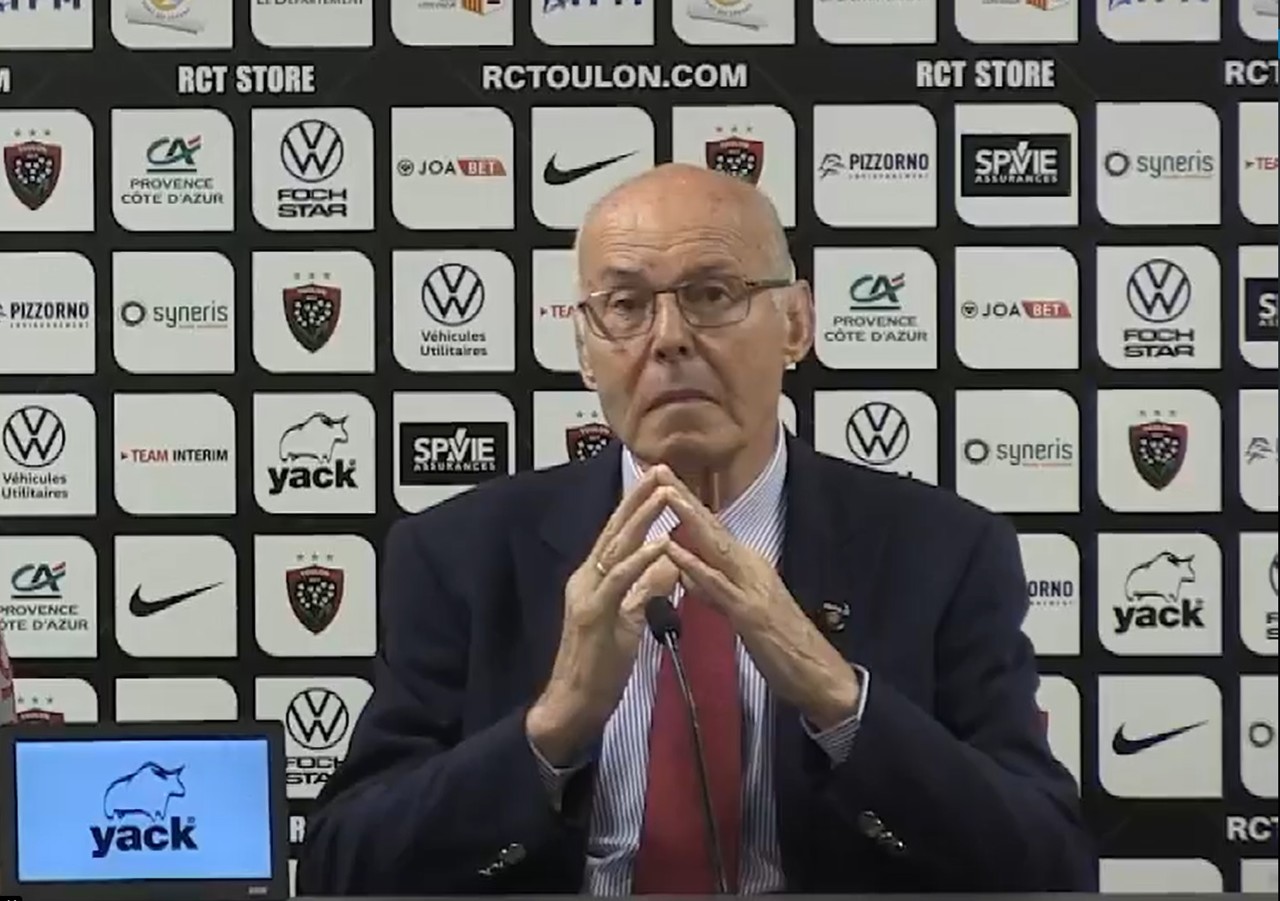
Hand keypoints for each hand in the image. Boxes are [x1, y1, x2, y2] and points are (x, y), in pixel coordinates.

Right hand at [527, 467, 679, 764]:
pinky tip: (660, 544)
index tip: (658, 480)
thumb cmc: (601, 665)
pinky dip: (640, 560)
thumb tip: (671, 561)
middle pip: (615, 530)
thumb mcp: (630, 619)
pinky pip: (620, 581)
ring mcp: (587, 594)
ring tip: (665, 493)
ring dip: (642, 518)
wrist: (573, 703)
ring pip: (616, 547)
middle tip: (661, 469)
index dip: (637, 505)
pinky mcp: (591, 614)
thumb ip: (647, 589)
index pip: (618, 534)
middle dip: (638, 498)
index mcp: (595, 578)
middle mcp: (587, 578)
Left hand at [658, 471, 860, 729]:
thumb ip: (712, 590)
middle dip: (684, 497)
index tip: (664, 481)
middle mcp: (751, 567)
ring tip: (665, 493)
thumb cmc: (780, 645)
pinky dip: (694, 565)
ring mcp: (752, 587)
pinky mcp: (750, 612)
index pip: (711, 530)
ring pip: (715, 546)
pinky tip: (674, 550)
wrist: (817, 674)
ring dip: (689, 518)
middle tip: (659, 468)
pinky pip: (717, 585)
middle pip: (712, 527)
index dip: (687, 505)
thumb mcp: (739, 611)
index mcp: (748, 566)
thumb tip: (687, 572)